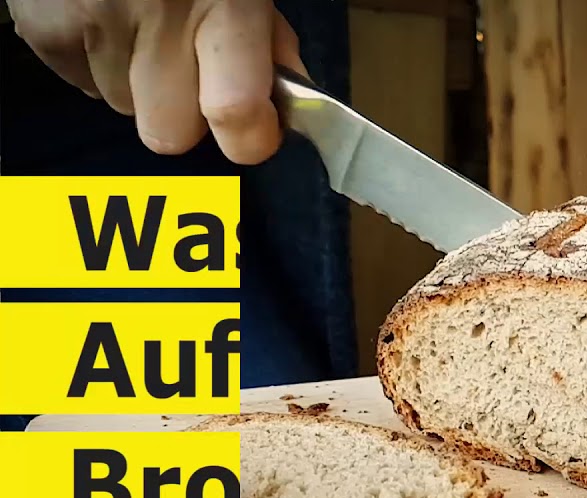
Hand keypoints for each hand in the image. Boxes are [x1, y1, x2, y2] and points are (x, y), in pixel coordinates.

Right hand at [8, 0, 305, 164]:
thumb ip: (269, 35)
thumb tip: (286, 100)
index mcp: (224, 1)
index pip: (236, 112)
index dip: (250, 139)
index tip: (254, 132)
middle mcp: (157, 15)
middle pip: (167, 133)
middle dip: (182, 116)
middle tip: (188, 73)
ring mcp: (93, 20)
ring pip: (121, 106)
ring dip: (136, 81)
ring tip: (140, 21)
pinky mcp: (43, 23)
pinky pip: (78, 81)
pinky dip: (94, 59)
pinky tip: (105, 12)